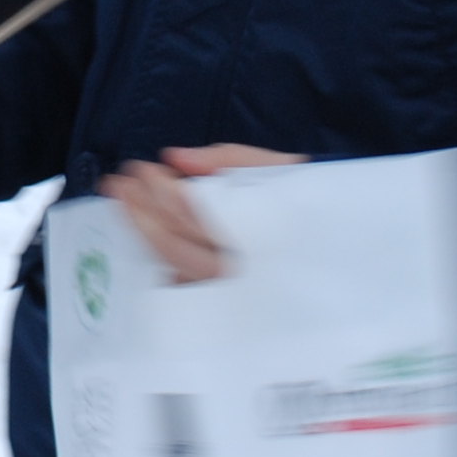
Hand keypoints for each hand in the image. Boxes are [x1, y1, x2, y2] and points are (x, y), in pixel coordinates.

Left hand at [97, 144, 306, 283]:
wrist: (338, 241)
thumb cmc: (305, 201)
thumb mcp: (277, 169)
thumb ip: (227, 160)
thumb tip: (174, 157)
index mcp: (260, 234)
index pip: (200, 216)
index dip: (165, 193)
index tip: (144, 169)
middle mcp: (244, 269)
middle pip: (179, 246)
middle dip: (144, 212)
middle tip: (118, 183)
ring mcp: (232, 290)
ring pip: (176, 266)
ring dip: (142, 230)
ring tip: (121, 199)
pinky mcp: (222, 300)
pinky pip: (180, 282)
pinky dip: (157, 256)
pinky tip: (138, 230)